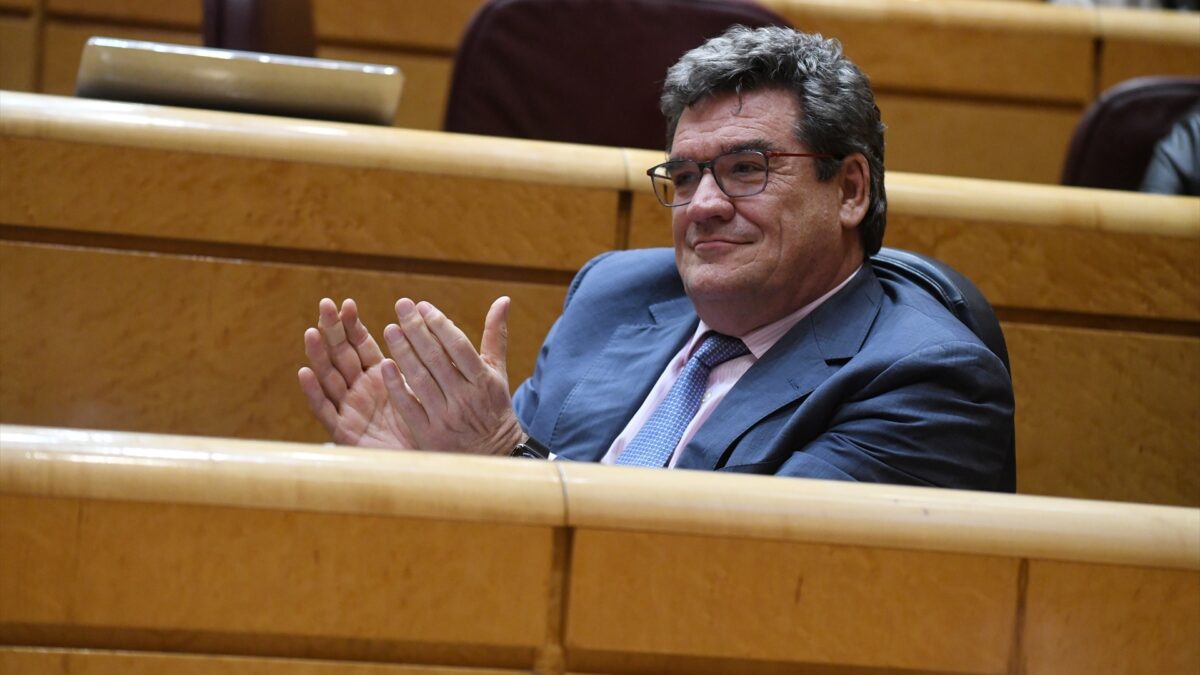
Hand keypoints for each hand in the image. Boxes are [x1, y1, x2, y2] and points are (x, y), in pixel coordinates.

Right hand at [298, 298, 415, 447]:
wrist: (424, 461)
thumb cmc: (426, 423)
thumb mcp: (424, 386)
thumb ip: (424, 359)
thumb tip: (432, 326)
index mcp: (378, 375)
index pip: (361, 344)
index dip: (352, 324)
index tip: (347, 303)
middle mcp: (359, 388)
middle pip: (341, 354)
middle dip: (332, 329)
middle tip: (324, 305)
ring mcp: (349, 408)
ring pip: (329, 377)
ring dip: (319, 354)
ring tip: (311, 332)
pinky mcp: (344, 431)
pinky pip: (325, 410)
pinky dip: (314, 392)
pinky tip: (305, 373)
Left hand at [380, 296, 523, 454]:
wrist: (494, 456)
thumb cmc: (493, 407)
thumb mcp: (499, 372)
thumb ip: (495, 335)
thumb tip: (503, 299)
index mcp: (483, 380)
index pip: (458, 345)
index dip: (439, 323)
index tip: (422, 305)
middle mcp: (465, 397)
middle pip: (436, 358)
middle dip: (416, 330)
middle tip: (401, 307)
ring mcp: (446, 417)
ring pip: (420, 379)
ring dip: (403, 352)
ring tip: (389, 330)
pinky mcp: (429, 435)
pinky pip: (409, 407)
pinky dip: (397, 386)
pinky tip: (385, 366)